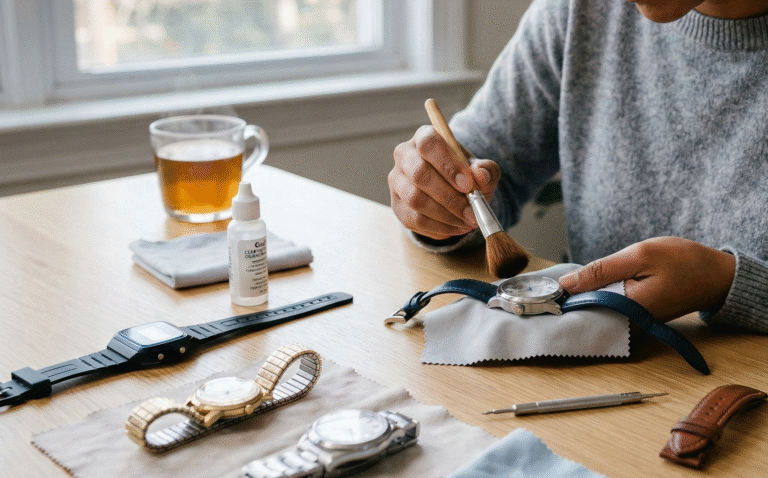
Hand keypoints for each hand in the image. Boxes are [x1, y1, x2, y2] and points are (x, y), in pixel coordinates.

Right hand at [388, 125, 500, 239]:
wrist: (451, 194)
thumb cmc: (464, 176)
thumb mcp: (480, 170)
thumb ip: (485, 170)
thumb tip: (480, 174)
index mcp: (424, 137)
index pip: (429, 145)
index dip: (447, 165)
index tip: (467, 185)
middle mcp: (405, 156)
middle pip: (419, 174)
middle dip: (449, 197)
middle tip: (471, 212)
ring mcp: (397, 181)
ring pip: (415, 199)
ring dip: (445, 215)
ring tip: (467, 221)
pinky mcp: (397, 205)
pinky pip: (414, 219)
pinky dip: (438, 227)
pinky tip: (456, 227)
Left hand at [559, 237, 735, 321]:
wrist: (716, 275)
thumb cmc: (683, 261)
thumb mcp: (639, 255)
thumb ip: (601, 271)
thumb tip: (565, 283)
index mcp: (628, 310)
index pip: (582, 311)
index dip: (560, 300)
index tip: (542, 291)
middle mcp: (628, 324)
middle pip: (586, 316)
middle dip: (566, 302)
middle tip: (547, 289)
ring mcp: (632, 324)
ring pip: (595, 313)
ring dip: (580, 300)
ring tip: (563, 288)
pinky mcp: (634, 319)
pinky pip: (607, 311)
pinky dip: (596, 300)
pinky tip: (586, 289)